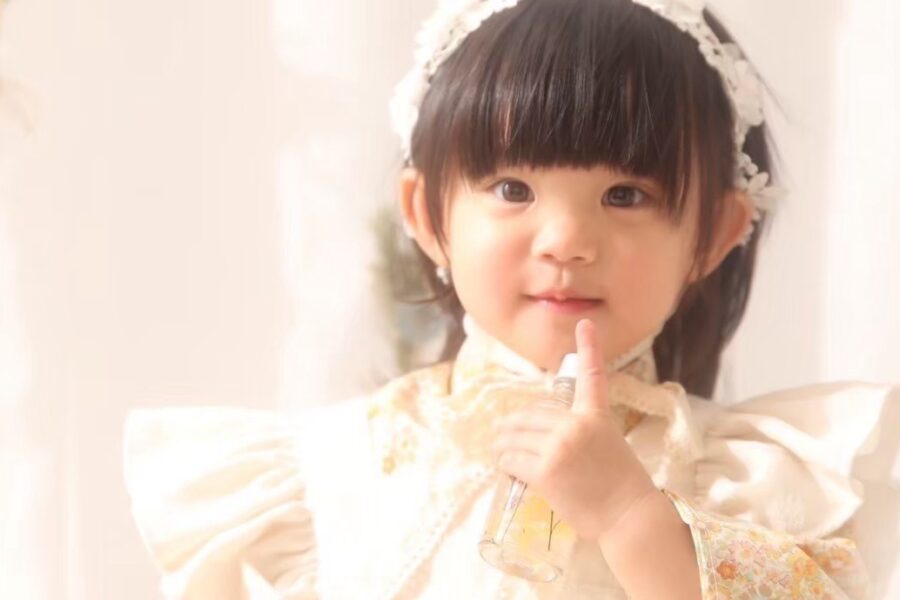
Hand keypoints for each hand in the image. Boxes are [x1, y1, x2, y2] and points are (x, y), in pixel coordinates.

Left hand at [491, 318, 658, 542]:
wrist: (626, 515)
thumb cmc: (620, 482)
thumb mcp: (607, 442)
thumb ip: (578, 428)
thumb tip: (541, 427)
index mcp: (595, 415)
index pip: (591, 376)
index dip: (588, 347)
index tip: (585, 324)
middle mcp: (575, 425)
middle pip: (530, 415)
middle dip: (516, 427)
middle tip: (512, 439)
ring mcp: (558, 447)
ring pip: (514, 436)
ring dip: (504, 444)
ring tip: (503, 452)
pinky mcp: (545, 470)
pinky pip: (511, 459)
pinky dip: (505, 463)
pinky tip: (508, 468)